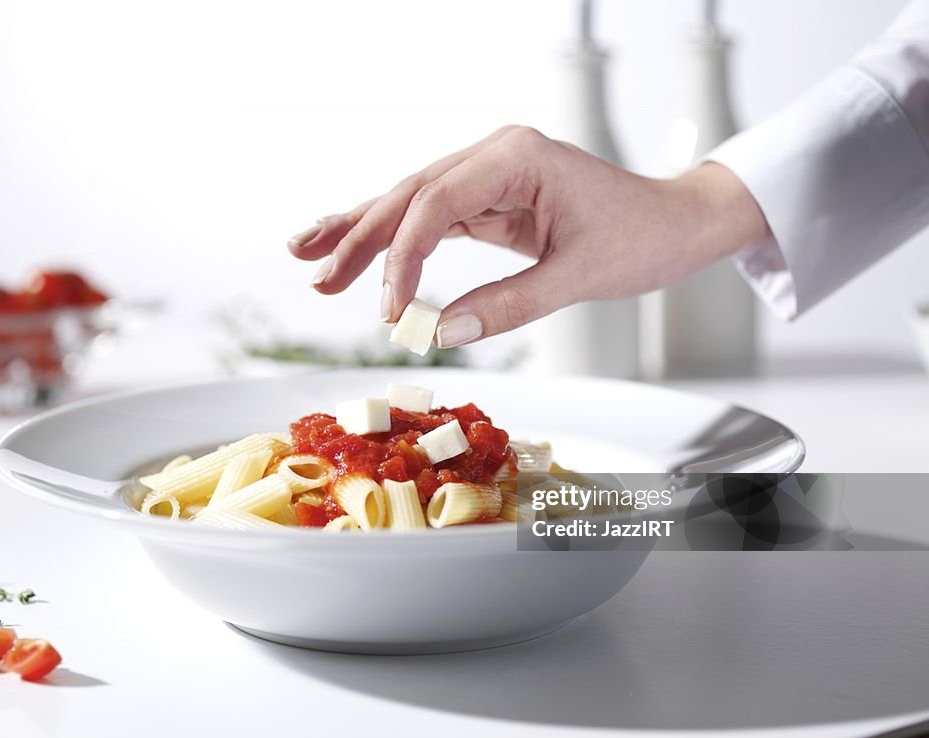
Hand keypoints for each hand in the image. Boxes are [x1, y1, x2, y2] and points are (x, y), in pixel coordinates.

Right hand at [287, 125, 768, 347]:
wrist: (678, 223)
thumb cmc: (642, 239)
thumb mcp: (580, 276)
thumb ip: (509, 304)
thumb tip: (441, 334)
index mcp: (517, 156)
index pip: (436, 203)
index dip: (403, 258)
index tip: (389, 312)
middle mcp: (495, 155)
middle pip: (409, 194)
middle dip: (360, 237)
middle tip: (317, 276)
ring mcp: (489, 173)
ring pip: (410, 202)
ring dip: (362, 232)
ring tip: (309, 256)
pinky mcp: (490, 197)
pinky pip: (432, 218)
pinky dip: (396, 240)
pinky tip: (357, 253)